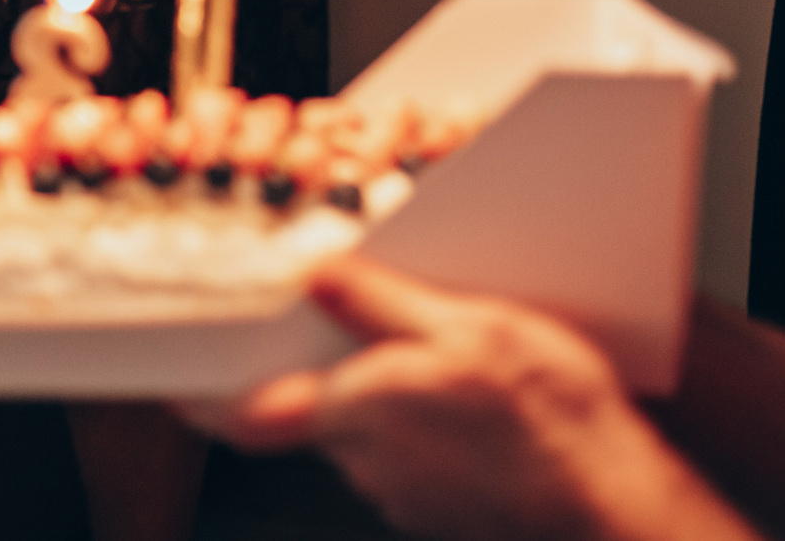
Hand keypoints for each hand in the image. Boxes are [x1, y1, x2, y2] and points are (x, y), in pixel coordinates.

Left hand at [186, 258, 753, 540]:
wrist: (616, 508)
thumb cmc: (552, 416)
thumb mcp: (468, 327)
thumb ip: (381, 305)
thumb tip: (315, 273)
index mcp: (360, 410)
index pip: (245, 415)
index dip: (199, 397)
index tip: (168, 379)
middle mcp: (368, 461)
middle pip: (311, 412)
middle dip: (318, 374)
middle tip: (346, 328)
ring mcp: (402, 495)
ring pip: (361, 434)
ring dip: (376, 399)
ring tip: (433, 361)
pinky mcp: (437, 511)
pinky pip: (406, 458)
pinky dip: (417, 429)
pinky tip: (464, 406)